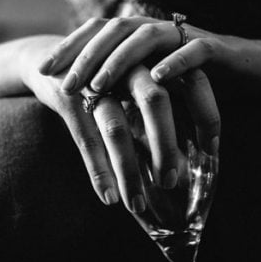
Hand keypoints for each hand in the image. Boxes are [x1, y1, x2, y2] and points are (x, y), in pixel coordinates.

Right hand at [17, 35, 218, 214]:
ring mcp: (95, 81)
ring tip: (137, 205)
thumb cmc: (105, 79)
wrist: (48, 56)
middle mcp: (128, 66)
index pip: (193, 81)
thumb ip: (160, 114)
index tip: (212, 150)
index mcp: (155, 61)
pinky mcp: (68, 98)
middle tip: (171, 182)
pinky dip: (99, 171)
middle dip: (165, 145)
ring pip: (117, 128)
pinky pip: (86, 139)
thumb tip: (189, 163)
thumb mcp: (136, 87)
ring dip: (129, 170)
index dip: (207, 115)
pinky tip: (110, 198)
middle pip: (155, 100)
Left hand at [41, 16, 260, 102]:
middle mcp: (158, 29)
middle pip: (114, 29)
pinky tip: (157, 78)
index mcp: (139, 35)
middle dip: (86, 56)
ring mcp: (185, 35)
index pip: (97, 32)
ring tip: (100, 85)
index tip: (43, 70)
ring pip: (146, 36)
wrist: (250, 70)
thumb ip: (126, 89)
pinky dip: (175, 62)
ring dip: (120, 59)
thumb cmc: (196, 82)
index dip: (69, 48)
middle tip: (65, 84)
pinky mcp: (215, 48)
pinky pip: (193, 50)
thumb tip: (87, 111)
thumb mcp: (154, 86)